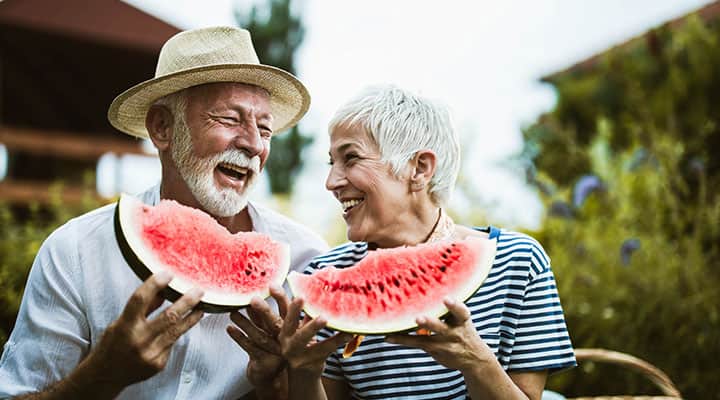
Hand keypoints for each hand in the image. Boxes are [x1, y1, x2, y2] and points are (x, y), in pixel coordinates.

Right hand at [84, 271, 204, 388]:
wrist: (106, 376)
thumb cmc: (112, 345)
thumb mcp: (120, 322)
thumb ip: (143, 307)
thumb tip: (163, 289)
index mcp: (124, 326)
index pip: (140, 300)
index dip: (154, 284)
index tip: (168, 273)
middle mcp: (138, 340)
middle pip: (169, 316)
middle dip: (187, 301)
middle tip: (199, 290)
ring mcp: (150, 354)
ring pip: (177, 330)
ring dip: (192, 316)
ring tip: (201, 306)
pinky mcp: (159, 364)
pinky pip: (172, 343)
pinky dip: (177, 333)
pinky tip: (184, 325)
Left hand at [227, 285, 288, 385]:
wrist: (272, 376)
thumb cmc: (271, 346)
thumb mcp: (273, 329)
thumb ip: (267, 314)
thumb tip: (256, 292)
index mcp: (291, 327)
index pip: (287, 310)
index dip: (281, 298)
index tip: (272, 286)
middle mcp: (285, 339)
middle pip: (274, 323)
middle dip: (264, 311)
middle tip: (253, 300)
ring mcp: (275, 351)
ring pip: (259, 335)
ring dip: (245, 323)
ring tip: (233, 313)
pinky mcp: (264, 361)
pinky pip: (250, 347)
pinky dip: (239, 337)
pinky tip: (230, 328)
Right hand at [278, 298, 351, 378]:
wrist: (300, 373)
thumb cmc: (298, 342)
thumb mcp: (293, 326)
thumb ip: (294, 308)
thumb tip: (294, 284)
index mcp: (284, 333)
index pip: (287, 319)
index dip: (292, 309)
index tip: (299, 297)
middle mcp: (289, 346)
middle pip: (300, 337)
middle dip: (311, 327)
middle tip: (323, 318)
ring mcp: (301, 358)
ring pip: (317, 347)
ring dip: (332, 339)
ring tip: (343, 327)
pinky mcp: (314, 364)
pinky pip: (328, 351)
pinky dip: (339, 341)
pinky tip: (349, 333)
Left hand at [386, 298, 494, 371]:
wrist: (474, 359)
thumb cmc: (463, 329)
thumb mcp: (462, 318)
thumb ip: (448, 307)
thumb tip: (428, 286)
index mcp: (462, 320)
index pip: (461, 312)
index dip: (454, 306)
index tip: (446, 299)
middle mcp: (453, 332)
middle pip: (441, 327)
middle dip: (430, 323)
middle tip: (419, 318)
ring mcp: (444, 343)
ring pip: (427, 339)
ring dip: (410, 335)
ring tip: (397, 329)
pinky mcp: (434, 350)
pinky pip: (416, 344)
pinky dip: (401, 340)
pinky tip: (388, 337)